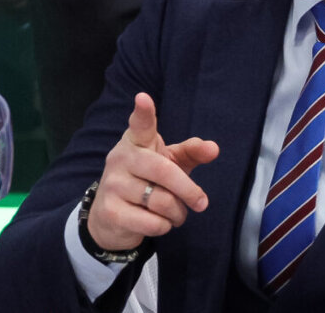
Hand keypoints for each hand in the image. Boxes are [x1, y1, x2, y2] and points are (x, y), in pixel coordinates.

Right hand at [87, 93, 219, 250]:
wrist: (110, 217)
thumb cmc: (146, 182)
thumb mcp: (169, 162)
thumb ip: (191, 152)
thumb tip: (214, 148)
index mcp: (136, 142)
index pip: (140, 125)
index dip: (143, 112)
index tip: (143, 98)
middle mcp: (121, 159)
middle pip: (165, 171)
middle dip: (189, 190)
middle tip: (202, 203)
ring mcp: (113, 185)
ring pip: (161, 201)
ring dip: (177, 213)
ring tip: (176, 214)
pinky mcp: (111, 212)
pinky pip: (152, 222)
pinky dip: (164, 226)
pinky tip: (160, 223)